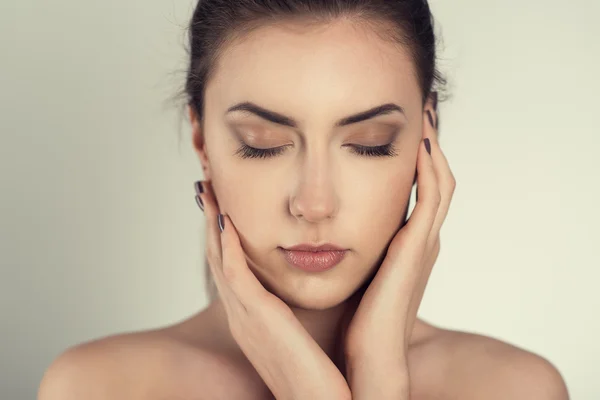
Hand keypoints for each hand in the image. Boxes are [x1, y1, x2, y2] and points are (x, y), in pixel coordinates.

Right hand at [195, 181, 351, 399]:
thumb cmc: (318, 376)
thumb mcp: (302, 337)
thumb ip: (297, 314)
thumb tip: (308, 291)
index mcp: (252, 317)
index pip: (232, 265)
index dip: (224, 233)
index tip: (225, 202)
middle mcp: (242, 314)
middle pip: (218, 256)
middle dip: (211, 220)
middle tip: (207, 186)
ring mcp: (245, 316)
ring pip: (220, 258)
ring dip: (213, 223)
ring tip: (208, 190)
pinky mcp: (257, 318)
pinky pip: (235, 273)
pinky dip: (227, 245)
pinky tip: (225, 219)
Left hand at [343, 109, 455, 398]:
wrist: (369, 357)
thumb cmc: (355, 318)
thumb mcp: (353, 271)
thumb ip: (345, 247)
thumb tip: (315, 227)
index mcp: (403, 244)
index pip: (414, 190)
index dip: (412, 157)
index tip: (398, 126)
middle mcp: (419, 238)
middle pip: (432, 178)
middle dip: (429, 143)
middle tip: (423, 107)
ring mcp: (424, 241)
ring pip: (439, 180)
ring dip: (434, 145)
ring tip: (427, 110)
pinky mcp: (419, 246)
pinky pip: (434, 195)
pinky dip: (432, 166)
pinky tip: (422, 140)